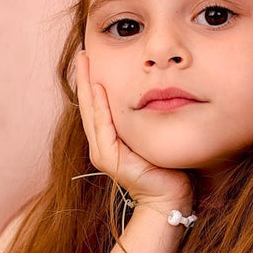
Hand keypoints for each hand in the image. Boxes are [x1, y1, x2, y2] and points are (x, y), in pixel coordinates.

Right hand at [75, 51, 191, 212]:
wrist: (170, 198)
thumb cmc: (169, 170)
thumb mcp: (155, 137)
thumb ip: (148, 120)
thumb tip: (156, 96)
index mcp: (111, 141)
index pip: (98, 105)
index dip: (93, 82)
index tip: (92, 59)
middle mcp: (102, 145)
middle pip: (89, 105)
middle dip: (85, 79)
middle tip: (83, 54)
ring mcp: (103, 153)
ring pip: (92, 112)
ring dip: (87, 86)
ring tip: (85, 63)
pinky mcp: (109, 159)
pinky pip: (103, 126)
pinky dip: (100, 107)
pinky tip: (99, 88)